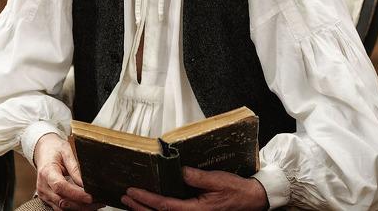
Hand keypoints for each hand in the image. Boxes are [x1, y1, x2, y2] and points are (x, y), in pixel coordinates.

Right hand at [34, 133, 102, 209]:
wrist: (43, 151)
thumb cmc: (55, 149)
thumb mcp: (66, 152)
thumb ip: (75, 168)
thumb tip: (84, 183)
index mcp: (47, 172)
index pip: (60, 187)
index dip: (76, 194)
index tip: (90, 197)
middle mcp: (43, 186)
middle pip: (62, 201)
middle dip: (81, 204)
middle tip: (98, 202)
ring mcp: (44, 194)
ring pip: (62, 208)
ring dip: (79, 208)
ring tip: (95, 204)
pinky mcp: (47, 198)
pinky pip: (60, 207)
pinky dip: (74, 207)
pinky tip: (85, 204)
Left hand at [121, 166, 268, 210]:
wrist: (251, 200)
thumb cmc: (235, 190)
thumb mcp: (217, 180)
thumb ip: (197, 177)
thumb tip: (180, 171)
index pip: (165, 206)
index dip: (147, 200)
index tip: (133, 192)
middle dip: (141, 208)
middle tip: (126, 198)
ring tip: (132, 202)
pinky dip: (160, 210)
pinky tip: (152, 205)